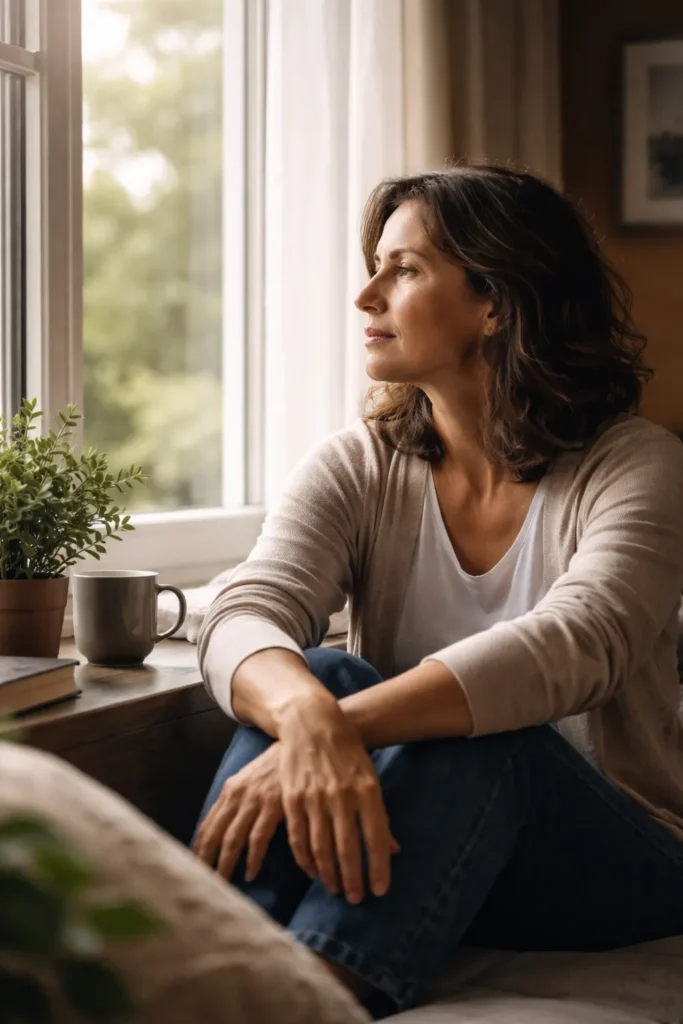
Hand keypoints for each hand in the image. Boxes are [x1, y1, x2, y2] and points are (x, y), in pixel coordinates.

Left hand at [193, 742, 284, 881]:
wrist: (298, 745)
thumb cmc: (276, 767)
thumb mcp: (250, 779)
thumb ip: (237, 799)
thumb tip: (224, 826)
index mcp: (230, 790)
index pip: (207, 825)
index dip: (199, 848)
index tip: (194, 867)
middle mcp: (237, 795)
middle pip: (214, 835)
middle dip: (206, 861)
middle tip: (202, 882)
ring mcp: (254, 800)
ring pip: (232, 839)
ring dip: (226, 864)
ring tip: (222, 884)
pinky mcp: (273, 806)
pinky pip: (258, 838)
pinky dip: (252, 859)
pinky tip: (250, 872)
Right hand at [277, 692, 398, 903]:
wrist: (313, 721)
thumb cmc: (347, 751)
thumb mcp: (369, 777)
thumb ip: (378, 814)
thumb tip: (393, 849)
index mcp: (367, 789)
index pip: (377, 837)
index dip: (379, 867)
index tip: (380, 890)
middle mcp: (342, 795)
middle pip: (348, 848)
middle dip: (353, 879)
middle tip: (356, 899)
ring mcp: (315, 797)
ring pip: (322, 847)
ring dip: (330, 874)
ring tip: (336, 889)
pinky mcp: (292, 797)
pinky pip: (298, 837)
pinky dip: (306, 859)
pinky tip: (313, 871)